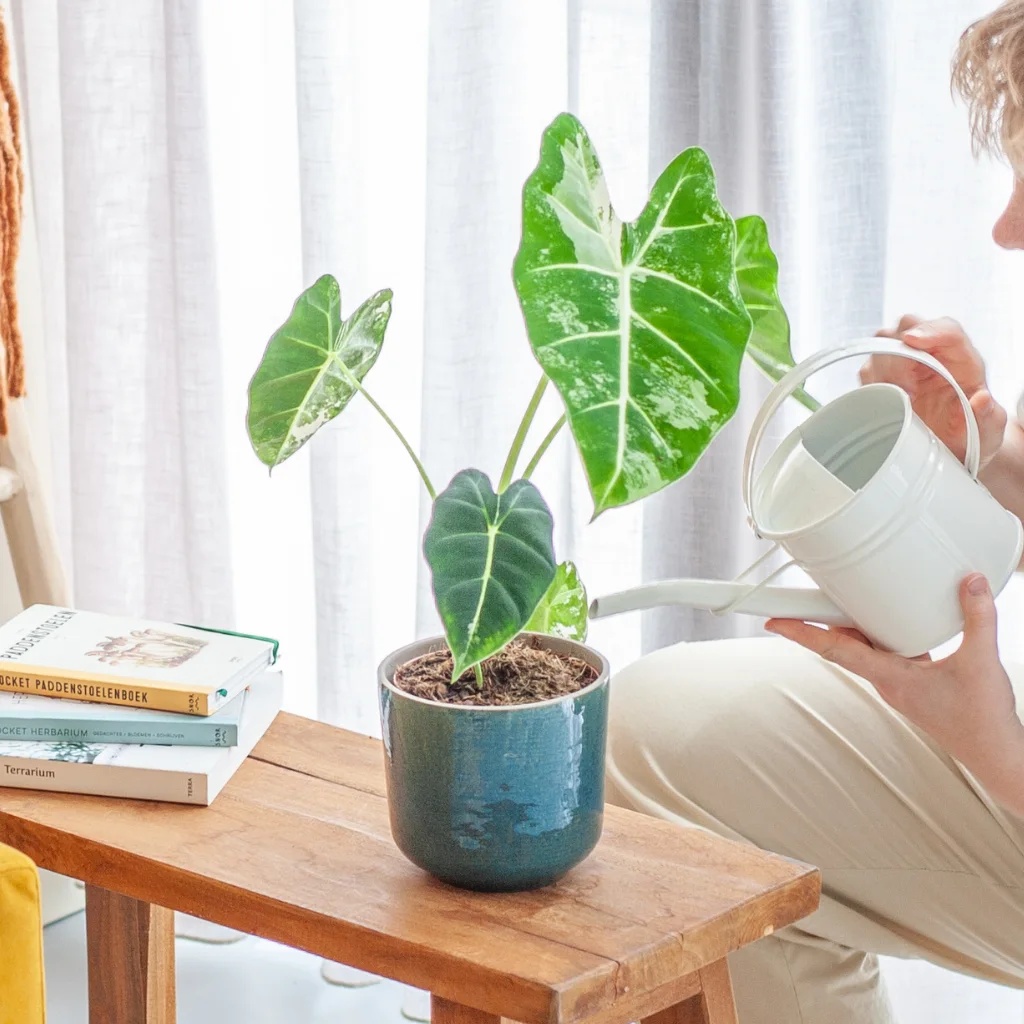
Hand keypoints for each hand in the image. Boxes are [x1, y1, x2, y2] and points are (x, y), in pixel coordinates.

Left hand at [765, 575, 1023, 816]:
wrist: (997, 758)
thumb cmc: (983, 721)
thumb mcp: (981, 661)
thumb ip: (977, 618)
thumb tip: (971, 582)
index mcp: (891, 678)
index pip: (834, 650)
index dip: (802, 633)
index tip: (773, 622)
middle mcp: (888, 682)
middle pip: (846, 644)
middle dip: (826, 619)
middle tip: (809, 592)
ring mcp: (900, 686)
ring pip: (868, 649)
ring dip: (858, 626)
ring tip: (850, 598)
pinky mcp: (916, 687)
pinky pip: (891, 655)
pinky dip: (888, 637)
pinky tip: (900, 624)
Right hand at [862, 315, 1006, 468]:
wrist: (954, 447)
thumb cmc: (973, 432)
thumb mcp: (989, 428)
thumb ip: (990, 415)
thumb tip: (981, 399)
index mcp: (962, 359)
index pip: (948, 330)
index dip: (930, 331)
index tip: (913, 340)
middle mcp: (932, 355)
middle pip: (908, 327)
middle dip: (900, 351)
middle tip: (906, 387)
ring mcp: (906, 365)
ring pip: (883, 344)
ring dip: (883, 370)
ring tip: (898, 399)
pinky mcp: (885, 380)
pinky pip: (868, 371)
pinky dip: (871, 384)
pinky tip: (884, 402)